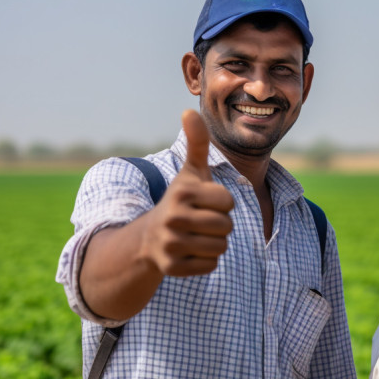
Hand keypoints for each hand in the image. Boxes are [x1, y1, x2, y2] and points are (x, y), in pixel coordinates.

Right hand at [142, 109, 233, 275]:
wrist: (150, 237)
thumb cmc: (180, 200)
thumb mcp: (190, 173)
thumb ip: (197, 143)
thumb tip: (188, 111)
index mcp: (182, 193)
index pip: (228, 202)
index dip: (222, 203)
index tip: (205, 202)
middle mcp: (173, 218)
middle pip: (226, 226)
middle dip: (220, 225)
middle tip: (201, 221)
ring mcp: (170, 244)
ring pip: (220, 248)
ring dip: (214, 243)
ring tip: (196, 236)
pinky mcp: (171, 268)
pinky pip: (210, 266)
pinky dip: (205, 261)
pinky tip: (190, 252)